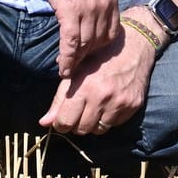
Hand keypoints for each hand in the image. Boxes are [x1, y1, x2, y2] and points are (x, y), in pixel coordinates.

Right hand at [28, 0, 120, 76]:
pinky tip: (62, 68)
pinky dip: (67, 58)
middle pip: (100, 41)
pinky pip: (71, 41)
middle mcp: (105, 4)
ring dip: (76, 62)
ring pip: (86, 44)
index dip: (102, 47)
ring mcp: (89, 7)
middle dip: (88, 58)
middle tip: (78, 70)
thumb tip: (89, 11)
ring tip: (68, 73)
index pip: (113, 32)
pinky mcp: (70, 9)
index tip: (91, 57)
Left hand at [38, 23, 153, 135]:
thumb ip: (59, 99)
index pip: (64, 122)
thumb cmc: (100, 57)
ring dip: (93, 123)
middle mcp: (102, 97)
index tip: (63, 119)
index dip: (60, 124)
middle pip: (81, 129)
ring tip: (94, 108)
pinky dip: (109, 119)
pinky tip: (109, 105)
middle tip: (79, 112)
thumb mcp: (76, 73)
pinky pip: (115, 124)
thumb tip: (44, 123)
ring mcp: (119, 102)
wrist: (134, 47)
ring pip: (98, 130)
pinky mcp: (133, 105)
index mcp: (84, 87)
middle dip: (76, 124)